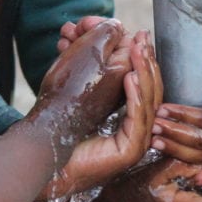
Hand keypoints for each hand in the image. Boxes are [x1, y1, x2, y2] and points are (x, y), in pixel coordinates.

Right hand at [30, 19, 129, 141]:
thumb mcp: (91, 49)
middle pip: (109, 47)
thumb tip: (117, 26)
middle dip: (88, 33)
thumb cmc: (71, 85)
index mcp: (126, 69)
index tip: (83, 23)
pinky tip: (62, 51)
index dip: (101, 25)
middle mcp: (120, 82)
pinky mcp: (91, 98)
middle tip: (70, 30)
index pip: (122, 36)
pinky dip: (75, 58)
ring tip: (62, 39)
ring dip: (79, 43)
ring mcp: (106, 91)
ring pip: (95, 58)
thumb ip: (109, 32)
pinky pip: (88, 71)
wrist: (52, 123)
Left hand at [47, 31, 161, 197]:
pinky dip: (136, 96)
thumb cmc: (60, 132)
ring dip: (144, 74)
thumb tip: (109, 49)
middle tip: (143, 38)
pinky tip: (130, 76)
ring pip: (149, 103)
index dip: (145, 62)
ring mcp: (136, 143)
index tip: (140, 37)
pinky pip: (138, 119)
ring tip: (137, 51)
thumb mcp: (85, 97)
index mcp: (131, 120)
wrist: (47, 164)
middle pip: (153, 92)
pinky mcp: (129, 152)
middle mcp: (138, 131)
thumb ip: (100, 80)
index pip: (146, 87)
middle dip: (148, 62)